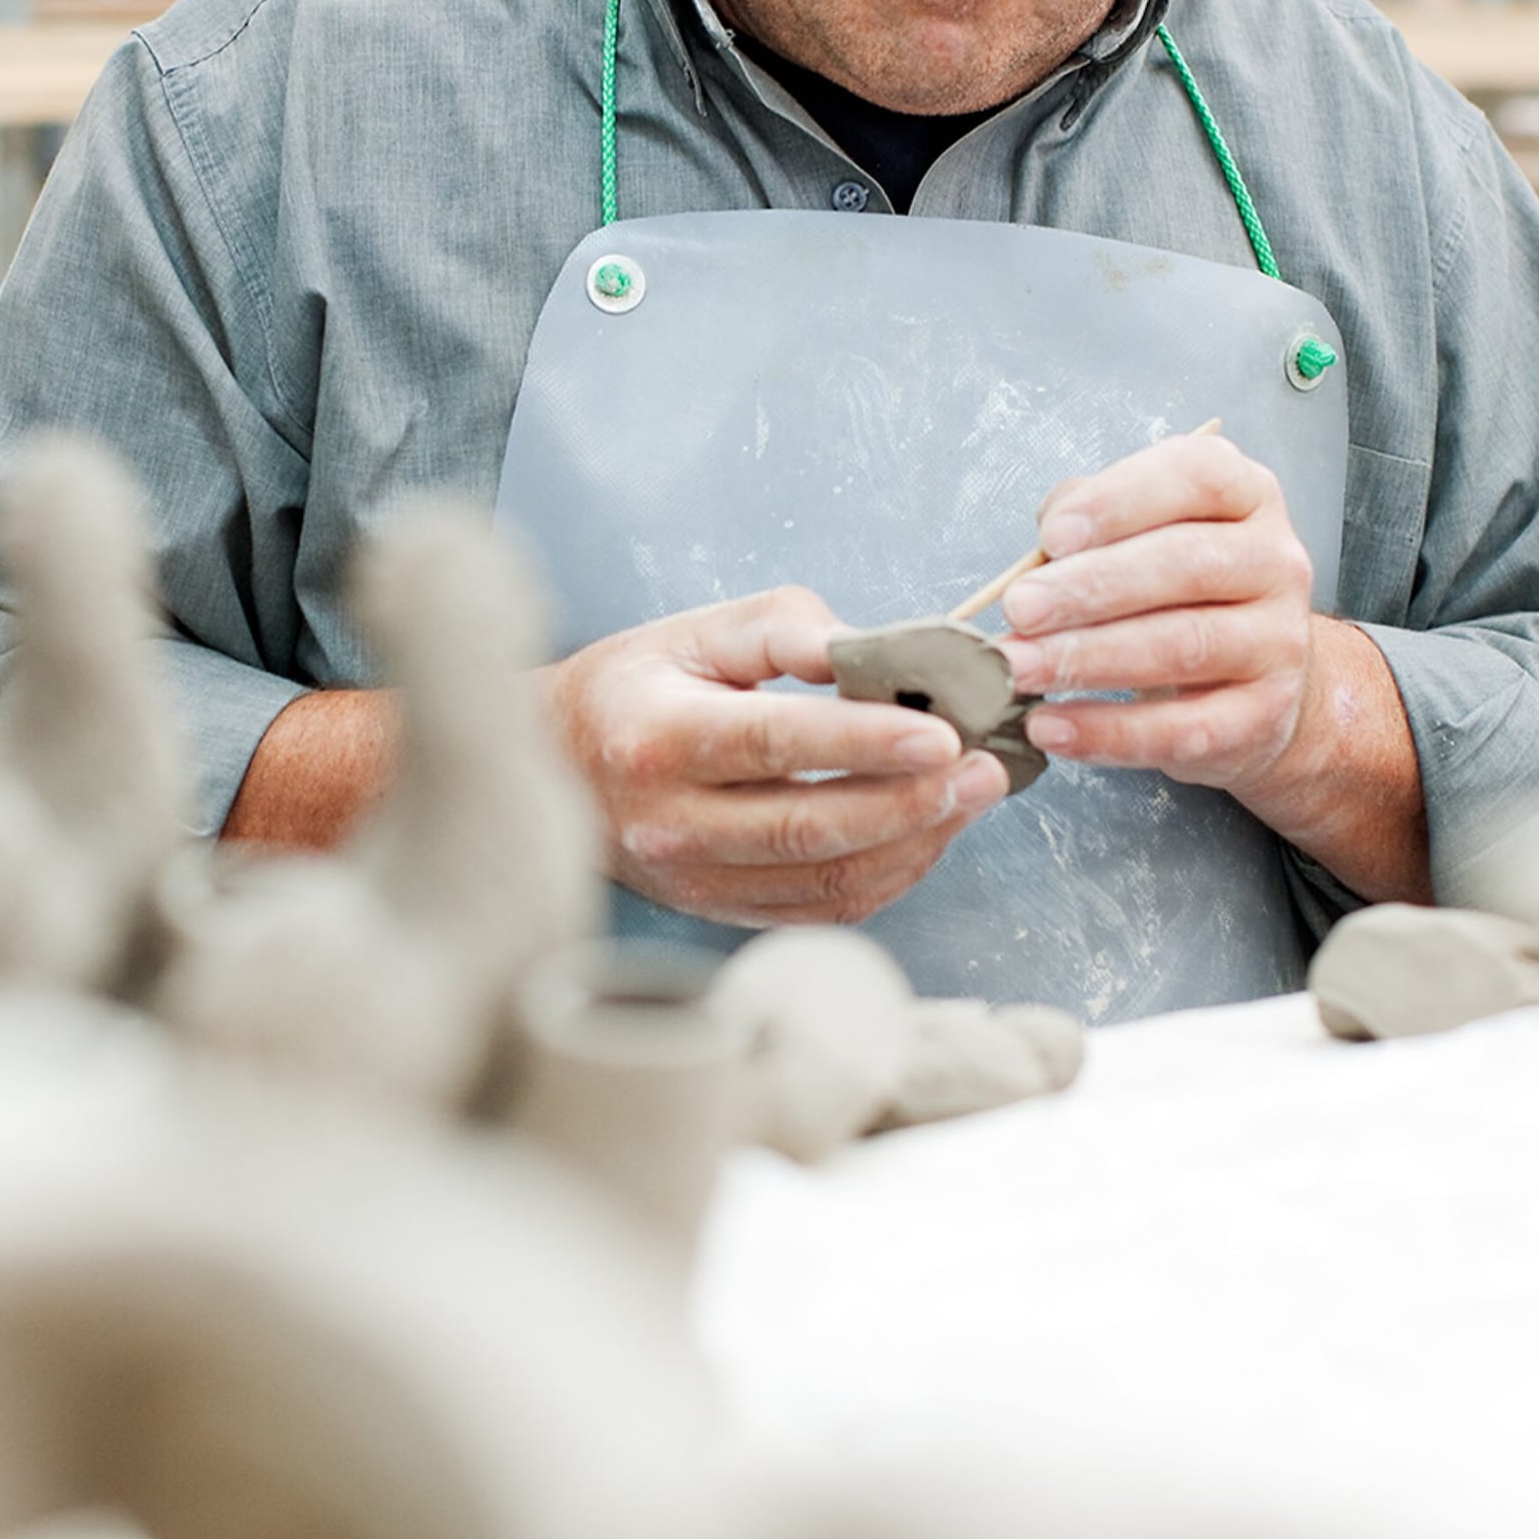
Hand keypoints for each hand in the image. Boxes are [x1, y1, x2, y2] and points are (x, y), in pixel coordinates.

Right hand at [544, 586, 1009, 928]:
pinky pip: (823, 908)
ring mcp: (695, 880)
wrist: (555, 766)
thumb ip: (782, 628)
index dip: (864, 743)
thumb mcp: (693, 630)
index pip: (774, 743)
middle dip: (914, 801)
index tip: (941, 734)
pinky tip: (927, 831)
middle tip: (983, 768)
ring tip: (972, 795)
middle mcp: (672, 821)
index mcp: (659, 737)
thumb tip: (868, 651)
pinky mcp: (720, 910)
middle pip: (811, 827)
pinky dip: (888, 874)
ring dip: (916, 842)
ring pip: (827, 879)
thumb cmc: (634, 688)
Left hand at [996, 430, 1318, 796]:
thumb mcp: (1138, 533)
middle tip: (1019, 609)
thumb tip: (1040, 553)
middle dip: (1090, 588)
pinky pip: (1181, 728)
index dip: (1120, 502)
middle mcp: (1274, 560)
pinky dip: (1107, 732)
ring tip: (1019, 668)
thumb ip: (1087, 520)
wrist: (1252, 682)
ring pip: (1182, 646)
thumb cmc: (1176, 593)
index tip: (1052, 536)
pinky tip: (1051, 726)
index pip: (1195, 477)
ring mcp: (1278, 641)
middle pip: (1184, 564)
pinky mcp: (1263, 716)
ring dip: (1088, 659)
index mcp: (1244, 495)